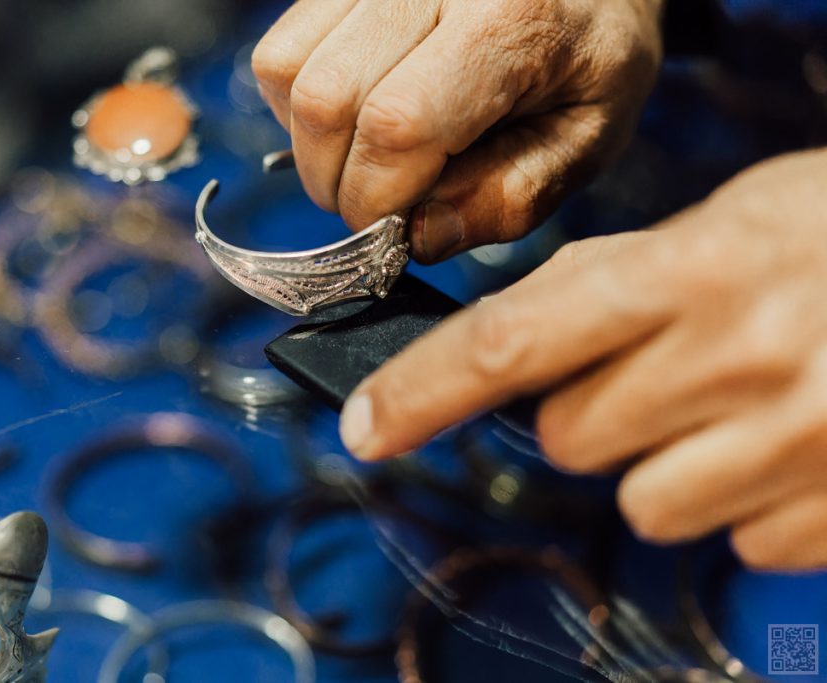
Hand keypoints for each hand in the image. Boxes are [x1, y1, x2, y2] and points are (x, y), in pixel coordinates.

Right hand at [251, 0, 663, 261]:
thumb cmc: (591, 62)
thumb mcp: (586, 142)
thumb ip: (510, 197)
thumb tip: (415, 237)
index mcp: (510, 20)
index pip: (397, 123)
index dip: (379, 199)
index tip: (395, 228)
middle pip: (325, 100)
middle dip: (338, 181)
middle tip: (381, 200)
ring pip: (287, 73)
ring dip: (312, 143)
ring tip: (370, 155)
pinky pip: (280, 53)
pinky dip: (299, 105)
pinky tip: (354, 113)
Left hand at [339, 148, 826, 569]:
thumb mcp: (729, 226)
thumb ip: (619, 287)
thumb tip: (524, 351)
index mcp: (690, 270)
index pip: (511, 341)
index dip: (422, 390)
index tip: (365, 426)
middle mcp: (734, 358)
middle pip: (569, 438)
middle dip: (595, 412)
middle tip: (666, 368)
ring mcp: (793, 444)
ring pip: (645, 501)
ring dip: (671, 461)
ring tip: (743, 401)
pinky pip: (731, 537)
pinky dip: (745, 498)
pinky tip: (794, 442)